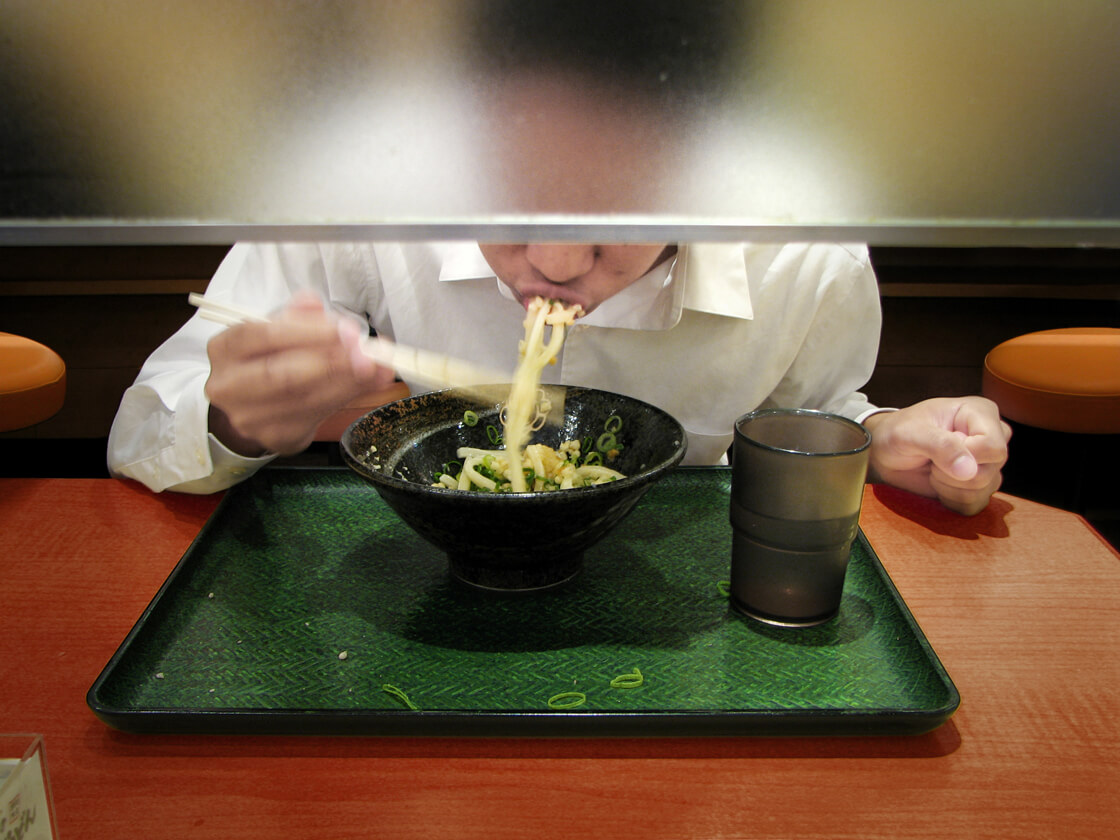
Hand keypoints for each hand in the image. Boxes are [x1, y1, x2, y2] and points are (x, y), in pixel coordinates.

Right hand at [203, 291, 395, 456]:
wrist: (250, 403)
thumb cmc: (267, 358)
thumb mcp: (278, 328)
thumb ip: (298, 315)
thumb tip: (315, 303)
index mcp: (226, 348)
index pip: (263, 335)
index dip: (308, 332)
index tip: (347, 330)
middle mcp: (229, 386)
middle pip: (283, 374)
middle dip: (333, 362)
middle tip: (369, 354)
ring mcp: (250, 418)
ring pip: (306, 399)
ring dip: (349, 382)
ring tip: (380, 367)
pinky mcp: (276, 437)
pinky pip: (317, 416)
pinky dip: (348, 397)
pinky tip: (369, 384)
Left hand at [863, 396, 1010, 515]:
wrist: (886, 452)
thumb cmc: (898, 432)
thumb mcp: (910, 432)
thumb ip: (940, 445)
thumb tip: (969, 471)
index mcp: (981, 413)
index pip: (994, 447)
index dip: (965, 456)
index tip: (936, 449)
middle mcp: (992, 437)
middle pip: (989, 472)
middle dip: (951, 474)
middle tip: (930, 460)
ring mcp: (988, 463)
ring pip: (983, 491)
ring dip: (948, 487)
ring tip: (932, 469)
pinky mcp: (979, 486)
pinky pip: (975, 505)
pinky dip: (951, 500)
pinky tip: (938, 484)